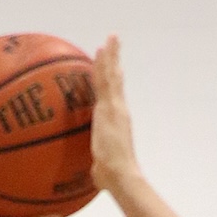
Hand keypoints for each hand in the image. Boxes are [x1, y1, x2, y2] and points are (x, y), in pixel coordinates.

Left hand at [90, 36, 139, 193]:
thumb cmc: (112, 179)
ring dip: (111, 55)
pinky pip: (106, 80)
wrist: (120, 175)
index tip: (112, 68)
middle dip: (114, 61)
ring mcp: (115, 107)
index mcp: (116, 122)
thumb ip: (99, 167)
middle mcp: (118, 111)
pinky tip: (102, 49)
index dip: (112, 81)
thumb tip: (96, 176)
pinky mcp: (111, 106)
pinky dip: (105, 63)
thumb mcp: (102, 169)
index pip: (113, 97)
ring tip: (111, 37)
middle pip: (115, 81)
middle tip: (113, 43)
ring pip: (111, 76)